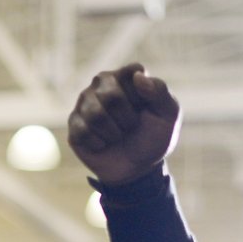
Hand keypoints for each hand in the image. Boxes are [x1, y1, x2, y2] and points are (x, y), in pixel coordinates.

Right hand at [67, 64, 180, 184]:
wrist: (136, 169)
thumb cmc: (153, 138)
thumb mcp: (168, 115)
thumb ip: (160, 92)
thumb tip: (138, 76)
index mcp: (127, 76)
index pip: (132, 72)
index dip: (141, 96)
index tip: (145, 109)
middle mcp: (103, 83)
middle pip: (111, 96)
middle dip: (126, 119)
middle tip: (130, 127)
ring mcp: (85, 102)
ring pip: (94, 114)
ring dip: (112, 133)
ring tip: (116, 136)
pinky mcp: (74, 123)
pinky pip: (82, 131)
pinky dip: (98, 143)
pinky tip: (102, 144)